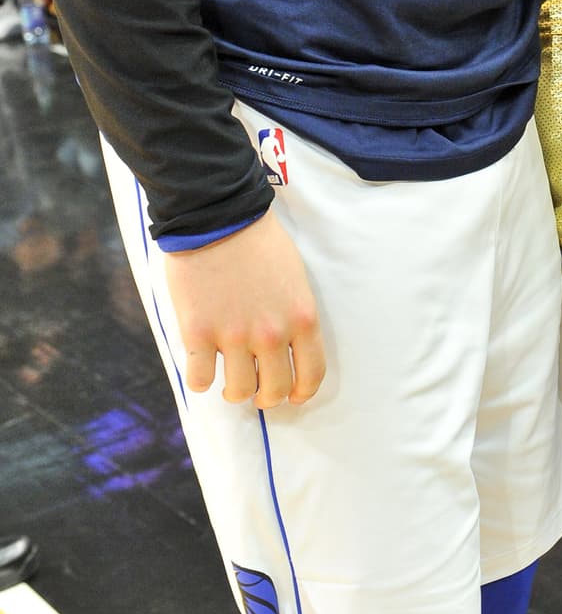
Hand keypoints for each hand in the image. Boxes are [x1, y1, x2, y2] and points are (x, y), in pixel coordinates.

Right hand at [164, 209, 325, 407]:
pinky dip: (200, 378)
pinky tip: (201, 364)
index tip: (293, 396)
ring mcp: (233, 336)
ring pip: (238, 392)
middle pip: (275, 391)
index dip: (302, 393)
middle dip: (267, 397)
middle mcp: (271, 333)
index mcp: (301, 318)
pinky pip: (200, 380)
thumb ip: (293, 316)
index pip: (312, 375)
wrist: (218, 216)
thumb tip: (288, 350)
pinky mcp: (198, 333)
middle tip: (258, 391)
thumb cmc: (259, 242)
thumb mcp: (294, 278)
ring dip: (234, 391)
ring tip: (229, 379)